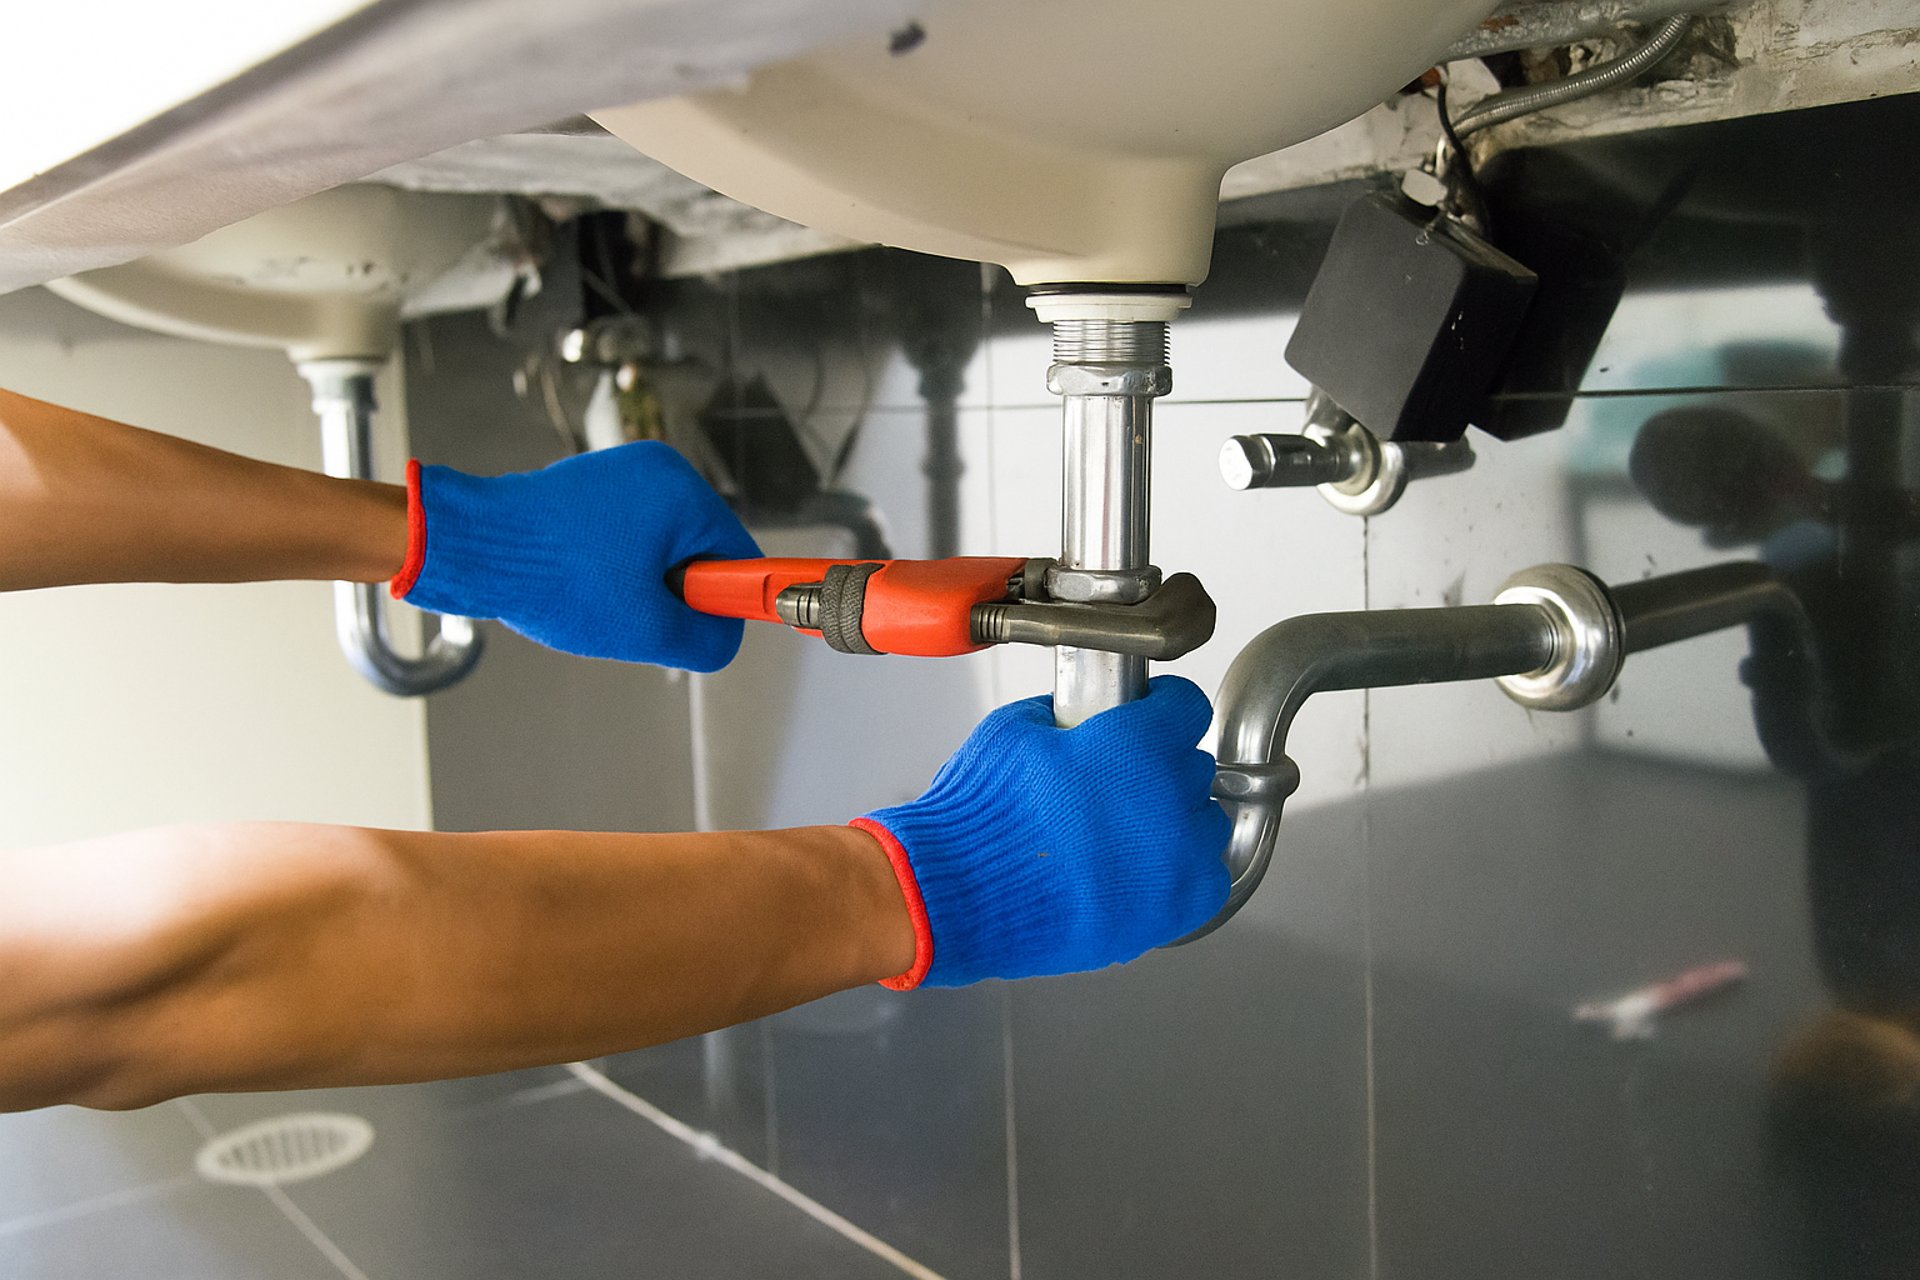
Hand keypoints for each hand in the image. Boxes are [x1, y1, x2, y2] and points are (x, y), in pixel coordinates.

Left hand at [393, 442, 759, 669]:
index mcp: (681, 490)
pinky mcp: (587, 488)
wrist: (473, 547)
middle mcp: (654, 470)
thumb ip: (707, 639)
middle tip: (634, 617)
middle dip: (672, 593)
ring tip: (597, 600)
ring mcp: (617, 474)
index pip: (739, 555)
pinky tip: (579, 585)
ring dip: (639, 584)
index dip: (722, 601)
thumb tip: (724, 639)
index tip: (694, 626)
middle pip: (698, 551)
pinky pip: (624, 538)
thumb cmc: (554, 576)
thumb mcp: (647, 628)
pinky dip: (611, 569)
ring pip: (659, 549)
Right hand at [855, 675, 1229, 987]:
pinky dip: (1181, 873)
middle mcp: (1168, 802)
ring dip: (1176, 820)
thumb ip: (1066, 713)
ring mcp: (1173, 863)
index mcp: (1137, 746)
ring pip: (1205, 824)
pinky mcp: (1167, 914)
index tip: (1148, 716)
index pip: (1188, 708)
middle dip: (1160, 767)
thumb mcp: (1016, 730)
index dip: (1162, 709)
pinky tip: (1143, 869)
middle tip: (1118, 782)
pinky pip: (1204, 880)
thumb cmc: (982, 815)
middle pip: (1193, 766)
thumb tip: (1080, 716)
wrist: (959, 893)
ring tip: (1128, 830)